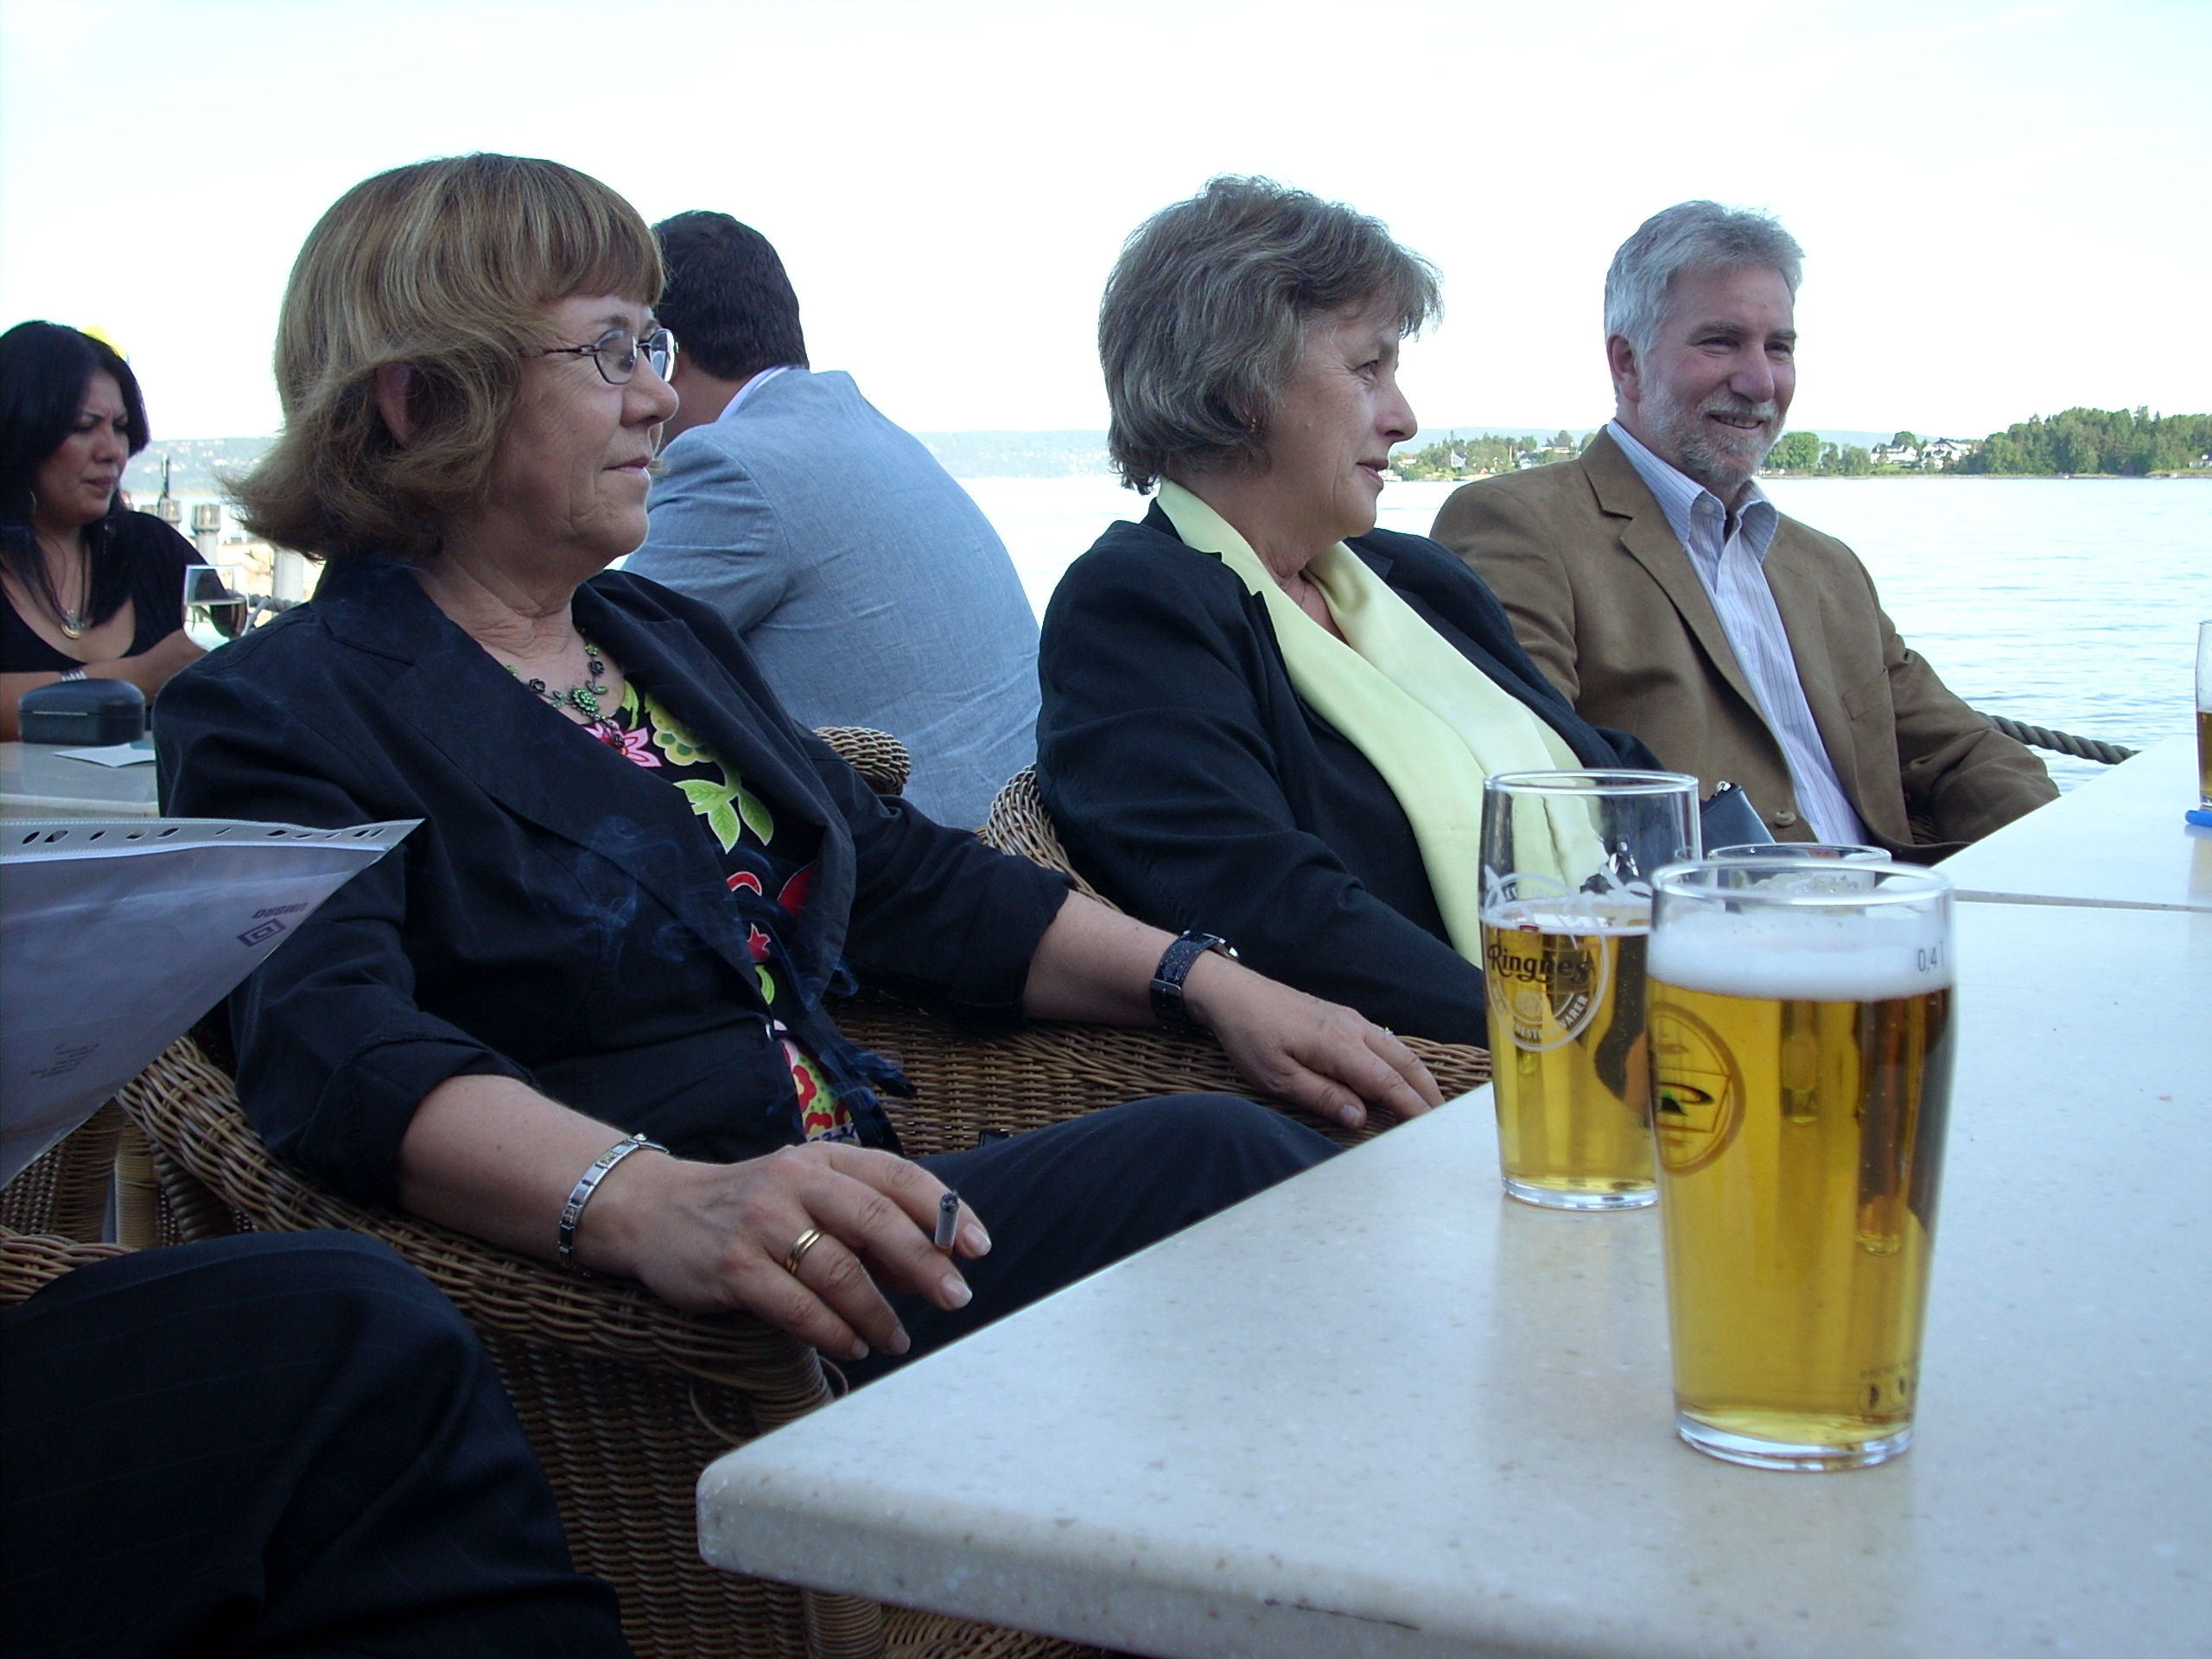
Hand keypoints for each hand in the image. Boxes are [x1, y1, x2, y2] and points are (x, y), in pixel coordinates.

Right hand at [583, 1141, 990, 1360]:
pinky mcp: (733, 1265)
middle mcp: (796, 1181)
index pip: (899, 1177)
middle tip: (956, 1298)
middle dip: (923, 1263)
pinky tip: (853, 1346)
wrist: (655, 1212)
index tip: (978, 1249)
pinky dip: (832, 1331)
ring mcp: (761, 1222)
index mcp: (824, 1159)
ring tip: (897, 1340)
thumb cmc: (753, 1211)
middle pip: (875, 1220)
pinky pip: (796, 1305)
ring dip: (877, 1312)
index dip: (945, 1212)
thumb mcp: (809, 1197)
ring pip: (837, 1270)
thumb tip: (933, 1267)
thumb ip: (866, 1226)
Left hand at [1180, 955, 1442, 1128]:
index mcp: (1339, 1046)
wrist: (1232, 993)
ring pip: (1397, 1048)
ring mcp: (1349, 1019)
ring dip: (1418, 1075)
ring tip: (1432, 1100)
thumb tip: (1361, 1117)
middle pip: (1403, 1061)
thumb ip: (1322, 1096)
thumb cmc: (1250, 1036)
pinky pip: (1383, 1040)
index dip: (1413, 1106)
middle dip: (1427, 1091)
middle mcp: (1353, 1028)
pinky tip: (1401, 1073)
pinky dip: (1401, 1060)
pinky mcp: (1341, 1017)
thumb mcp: (1278, 1077)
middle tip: (1445, 1118)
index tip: (1432, 1126)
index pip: (1387, 1082)